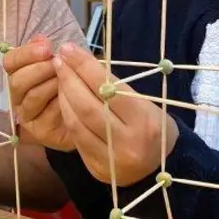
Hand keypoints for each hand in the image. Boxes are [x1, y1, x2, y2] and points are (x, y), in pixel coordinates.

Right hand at [5, 36, 73, 151]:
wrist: (90, 115)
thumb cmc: (74, 84)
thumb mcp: (64, 64)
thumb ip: (49, 52)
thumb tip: (40, 38)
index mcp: (20, 75)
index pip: (10, 62)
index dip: (25, 54)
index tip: (46, 47)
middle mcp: (19, 96)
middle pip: (17, 81)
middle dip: (39, 69)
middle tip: (57, 63)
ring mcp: (28, 116)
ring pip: (32, 97)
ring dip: (51, 84)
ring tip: (67, 78)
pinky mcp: (40, 132)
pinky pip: (48, 115)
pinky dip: (61, 103)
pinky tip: (73, 97)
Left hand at [52, 43, 176, 186]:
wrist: (159, 169)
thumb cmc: (153, 126)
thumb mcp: (145, 104)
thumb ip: (117, 88)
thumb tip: (83, 62)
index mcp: (144, 121)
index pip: (108, 89)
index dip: (85, 67)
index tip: (69, 50)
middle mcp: (127, 142)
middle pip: (88, 106)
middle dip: (69, 79)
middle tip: (59, 60)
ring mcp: (110, 159)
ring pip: (77, 123)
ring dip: (63, 97)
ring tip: (59, 78)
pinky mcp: (96, 168)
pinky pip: (76, 137)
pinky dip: (67, 116)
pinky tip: (64, 100)